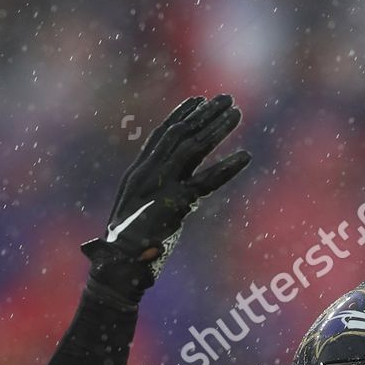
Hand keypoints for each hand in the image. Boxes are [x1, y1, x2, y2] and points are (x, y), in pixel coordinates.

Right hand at [81, 94, 249, 294]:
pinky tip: (246, 157)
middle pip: (180, 134)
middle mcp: (149, 173)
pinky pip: (206, 181)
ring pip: (193, 147)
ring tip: (236, 112)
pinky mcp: (175, 203)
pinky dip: (227, 169)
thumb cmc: (128, 248)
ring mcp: (161, 185)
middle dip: (204, 114)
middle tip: (226, 98)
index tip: (199, 102)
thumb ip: (161, 200)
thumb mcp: (142, 216)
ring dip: (216, 128)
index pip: (163, 136)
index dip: (181, 117)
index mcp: (139, 174)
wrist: (118, 266)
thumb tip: (187, 199)